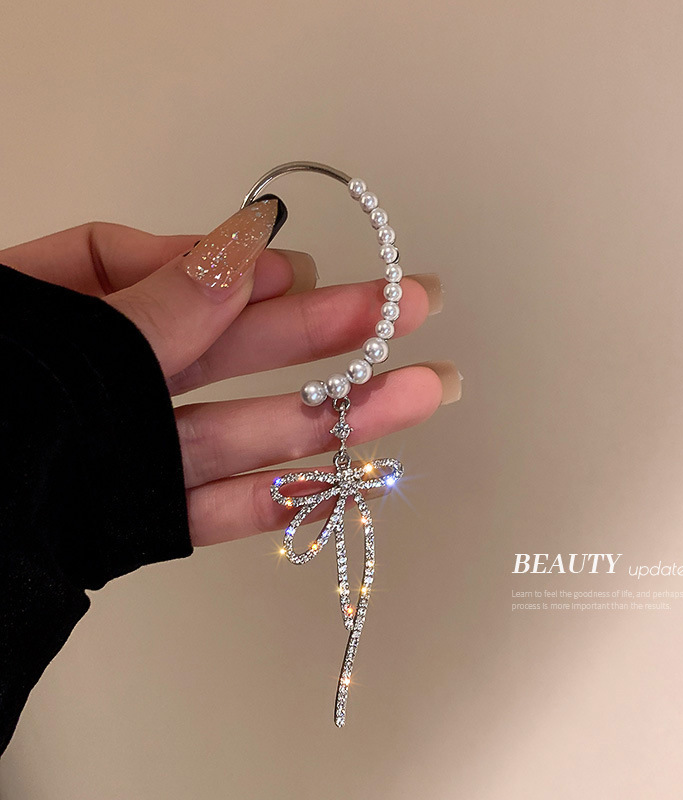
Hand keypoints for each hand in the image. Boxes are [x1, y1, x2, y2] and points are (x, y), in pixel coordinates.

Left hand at [0, 199, 458, 545]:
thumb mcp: (56, 342)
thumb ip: (155, 301)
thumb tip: (247, 243)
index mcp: (50, 314)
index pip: (144, 263)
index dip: (229, 262)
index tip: (292, 264)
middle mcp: (95, 381)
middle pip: (226, 346)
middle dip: (327, 329)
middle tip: (410, 306)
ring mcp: (123, 456)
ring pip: (243, 428)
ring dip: (335, 414)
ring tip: (421, 393)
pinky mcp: (134, 525)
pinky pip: (217, 506)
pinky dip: (283, 496)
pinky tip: (352, 476)